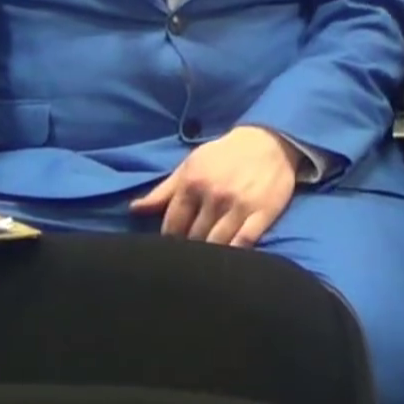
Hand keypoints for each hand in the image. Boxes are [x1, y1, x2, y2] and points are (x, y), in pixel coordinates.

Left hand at [129, 125, 300, 246]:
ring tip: (206, 263)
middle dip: (189, 248)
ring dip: (209, 254)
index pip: (172, 225)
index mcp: (193, 183)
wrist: (269, 141)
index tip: (171, 248)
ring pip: (216, 244)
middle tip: (188, 256)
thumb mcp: (190, 166)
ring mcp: (239, 206)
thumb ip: (163, 191)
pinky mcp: (262, 214)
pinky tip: (228, 260)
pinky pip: (244, 244)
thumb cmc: (224, 155)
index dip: (169, 240)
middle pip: (193, 238)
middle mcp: (214, 196)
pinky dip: (234, 255)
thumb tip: (134, 210)